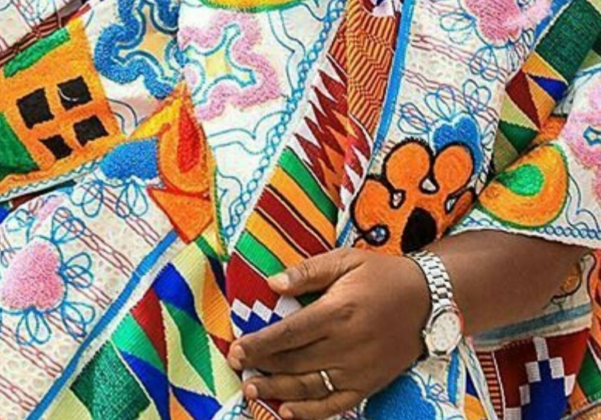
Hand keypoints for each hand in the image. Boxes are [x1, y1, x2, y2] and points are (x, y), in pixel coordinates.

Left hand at [227, 248, 430, 419]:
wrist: (428, 300)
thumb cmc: (381, 275)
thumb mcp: (345, 260)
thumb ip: (308, 272)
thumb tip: (273, 283)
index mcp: (337, 311)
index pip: (288, 333)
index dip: (259, 344)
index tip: (236, 349)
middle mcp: (346, 345)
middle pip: (295, 362)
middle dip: (262, 366)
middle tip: (237, 367)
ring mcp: (358, 370)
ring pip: (310, 386)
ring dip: (278, 391)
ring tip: (253, 390)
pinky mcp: (369, 385)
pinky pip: (336, 404)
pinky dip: (311, 412)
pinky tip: (288, 412)